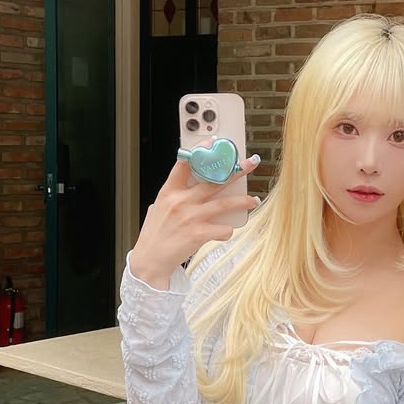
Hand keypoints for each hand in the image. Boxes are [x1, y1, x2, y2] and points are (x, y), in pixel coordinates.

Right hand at [129, 157, 260, 288]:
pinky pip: (223, 228)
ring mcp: (190, 217)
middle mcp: (181, 201)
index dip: (201, 150)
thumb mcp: (158, 208)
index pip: (185, 163)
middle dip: (236, 170)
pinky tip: (225, 231)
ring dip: (243, 200)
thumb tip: (189, 190)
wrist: (149, 261)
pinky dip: (227, 230)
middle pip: (214, 180)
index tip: (215, 142)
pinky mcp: (198, 234)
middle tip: (250, 163)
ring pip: (225, 203)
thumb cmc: (154, 235)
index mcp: (169, 192)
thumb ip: (173, 197)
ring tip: (254, 200)